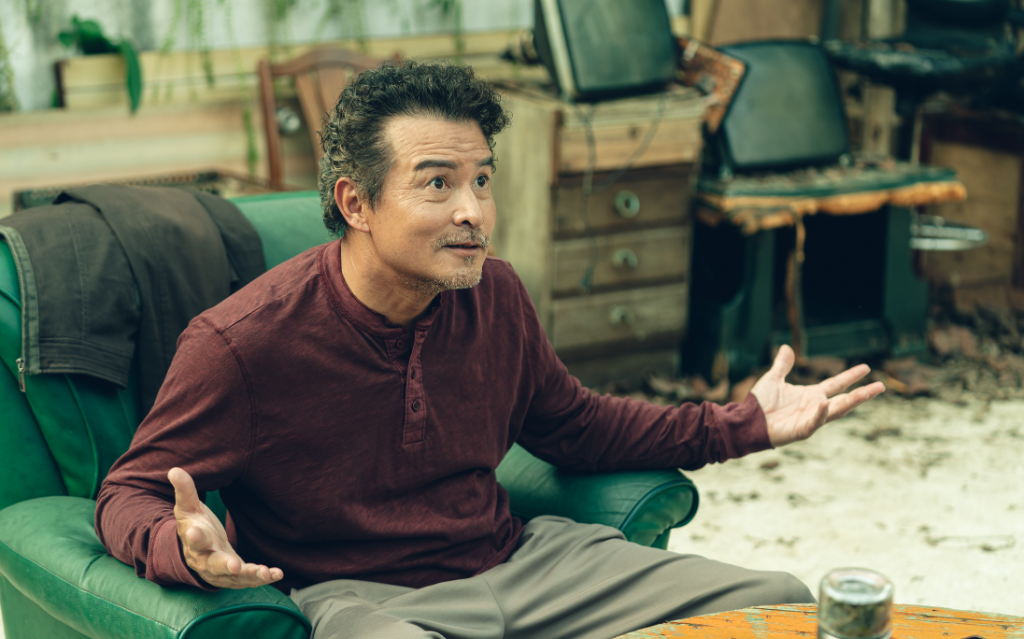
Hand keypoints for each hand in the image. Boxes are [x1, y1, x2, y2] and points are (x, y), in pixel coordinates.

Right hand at [169, 467, 282, 588]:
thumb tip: (174, 470)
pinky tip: (277, 574)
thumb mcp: (188, 508)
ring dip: (250, 575)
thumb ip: (185, 491)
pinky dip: (262, 578)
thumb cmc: (194, 526)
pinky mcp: (235, 577)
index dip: (195, 536)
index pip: (194, 539)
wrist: (196, 553)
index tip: (194, 531)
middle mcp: (206, 560)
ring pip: (234, 576)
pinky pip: (248, 580)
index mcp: (193, 542)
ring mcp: (221, 572)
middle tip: (234, 565)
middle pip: (214, 564)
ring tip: (265, 573)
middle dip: (224, 564)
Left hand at [750, 345, 884, 446]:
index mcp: (811, 395)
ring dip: (850, 403)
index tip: (867, 368)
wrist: (747, 420)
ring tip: (866, 393)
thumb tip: (787, 347)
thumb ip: (782, 365)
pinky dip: (819, 415)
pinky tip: (825, 404)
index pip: (836, 384)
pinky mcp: (800, 431)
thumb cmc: (760, 403)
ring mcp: (810, 420)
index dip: (851, 376)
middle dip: (862, 394)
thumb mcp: (773, 379)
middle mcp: (815, 407)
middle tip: (881, 386)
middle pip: (844, 400)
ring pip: (835, 412)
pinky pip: (813, 423)